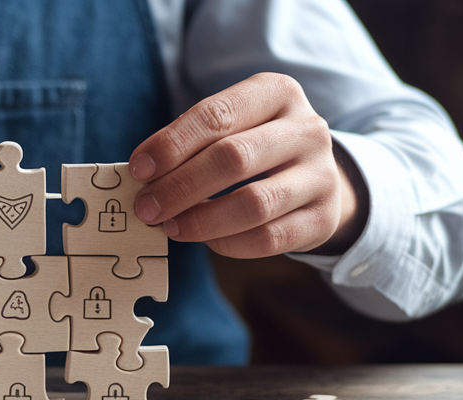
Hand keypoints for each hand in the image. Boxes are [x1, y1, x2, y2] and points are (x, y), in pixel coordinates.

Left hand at [128, 73, 367, 256]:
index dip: (172, 144)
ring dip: (201, 220)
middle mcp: (306, 129)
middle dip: (180, 186)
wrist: (318, 177)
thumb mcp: (234, 126)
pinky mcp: (324, 218)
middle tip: (146, 207)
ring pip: (254, 203)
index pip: (217, 115)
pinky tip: (205, 239)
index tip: (139, 169)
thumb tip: (143, 176)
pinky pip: (269, 238)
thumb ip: (192, 143)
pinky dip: (228, 243)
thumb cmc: (257, 148)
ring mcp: (322, 175)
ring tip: (170, 226)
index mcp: (276, 93)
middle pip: (233, 158)